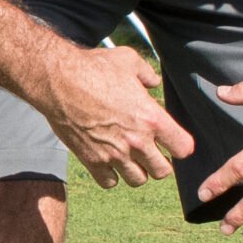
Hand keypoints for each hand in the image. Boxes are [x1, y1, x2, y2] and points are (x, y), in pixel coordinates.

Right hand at [34, 43, 195, 188]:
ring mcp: (114, 154)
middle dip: (159, 162)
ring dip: (136, 170)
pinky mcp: (92, 160)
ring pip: (138, 180)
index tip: (171, 141)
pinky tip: (107, 161)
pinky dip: (111, 176)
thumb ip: (147, 73)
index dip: (180, 146)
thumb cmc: (93, 67)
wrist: (58, 80)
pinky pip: (110, 182)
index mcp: (152, 118)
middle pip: (163, 171)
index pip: (183, 148)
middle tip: (150, 151)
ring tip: (129, 158)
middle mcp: (137, 141)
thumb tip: (153, 81)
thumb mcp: (128, 60)